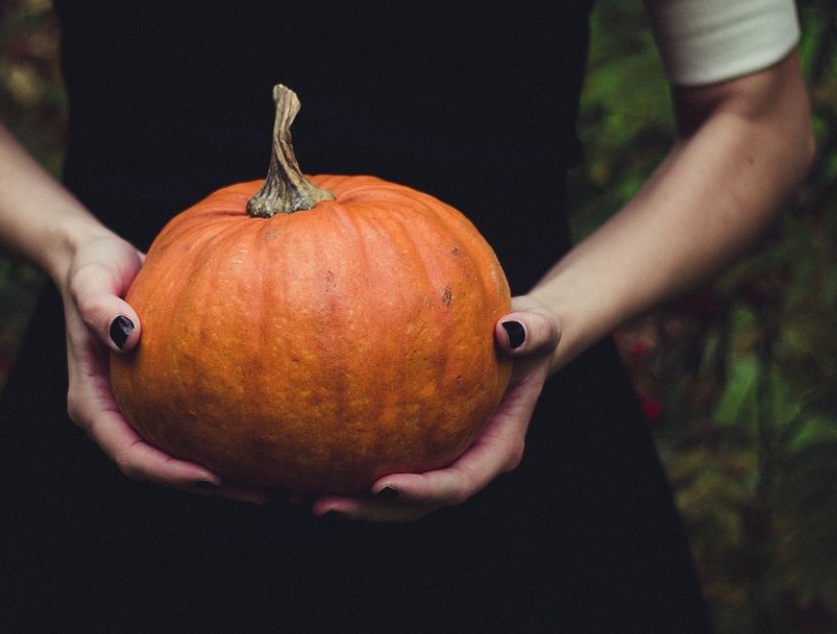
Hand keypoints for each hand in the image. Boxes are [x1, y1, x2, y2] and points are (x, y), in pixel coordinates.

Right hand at [59, 233, 263, 502]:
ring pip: (184, 456)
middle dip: (213, 487)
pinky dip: (230, 439)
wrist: (100, 259)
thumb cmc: (93, 268)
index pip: (131, 455)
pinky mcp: (166, 397)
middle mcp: (118, 416)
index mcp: (93, 405)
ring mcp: (142, 410)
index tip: (212, 477)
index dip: (169, 473)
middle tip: (267, 493)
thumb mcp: (90, 280)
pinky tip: (274, 437)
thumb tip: (127, 335)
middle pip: (163, 469)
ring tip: (281, 480)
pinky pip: (199, 428)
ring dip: (229, 474)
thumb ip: (99, 307)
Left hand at [311, 294, 560, 521]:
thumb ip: (533, 331)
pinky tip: (296, 461)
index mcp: (497, 448)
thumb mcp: (541, 324)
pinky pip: (373, 463)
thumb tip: (509, 332)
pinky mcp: (410, 446)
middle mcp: (463, 462)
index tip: (383, 487)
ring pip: (389, 497)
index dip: (423, 493)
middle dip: (369, 512)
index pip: (459, 483)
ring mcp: (435, 459)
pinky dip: (339, 468)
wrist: (514, 340)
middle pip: (415, 506)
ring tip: (294, 497)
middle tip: (320, 506)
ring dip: (347, 501)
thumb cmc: (526, 331)